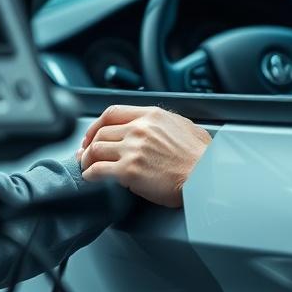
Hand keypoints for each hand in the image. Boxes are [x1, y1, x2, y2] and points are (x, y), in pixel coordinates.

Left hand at [76, 105, 210, 207]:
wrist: (206, 175)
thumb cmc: (202, 157)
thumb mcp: (185, 126)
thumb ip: (166, 123)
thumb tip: (160, 128)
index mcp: (151, 115)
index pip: (113, 112)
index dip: (97, 124)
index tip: (93, 133)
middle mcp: (139, 129)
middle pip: (101, 132)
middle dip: (89, 144)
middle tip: (85, 153)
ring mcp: (132, 149)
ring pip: (95, 150)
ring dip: (86, 160)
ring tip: (86, 167)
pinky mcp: (129, 170)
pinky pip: (99, 171)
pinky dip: (90, 175)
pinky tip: (91, 178)